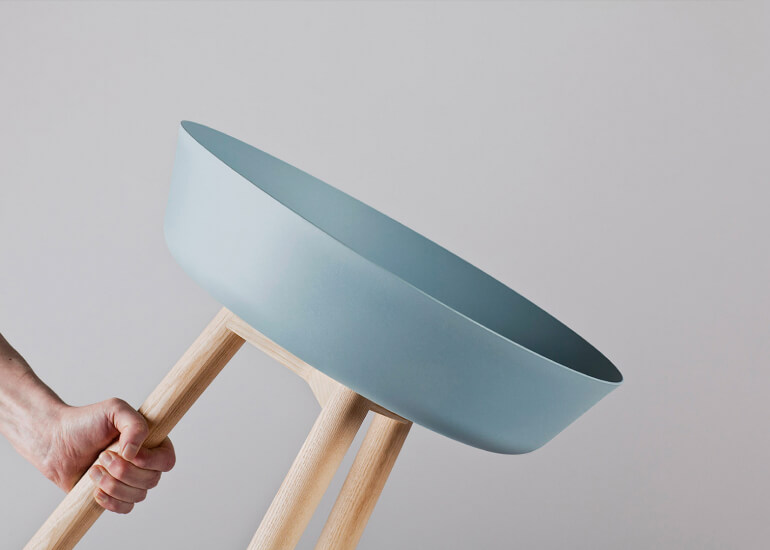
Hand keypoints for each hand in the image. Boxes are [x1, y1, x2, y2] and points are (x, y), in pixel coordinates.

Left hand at [40, 398, 175, 513]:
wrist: (57, 442)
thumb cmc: (86, 422)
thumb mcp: (114, 410)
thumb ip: (135, 425)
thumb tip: (134, 453)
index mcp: (151, 442)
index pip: (167, 460)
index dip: (151, 462)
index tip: (127, 453)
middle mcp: (145, 463)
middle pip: (151, 480)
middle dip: (123, 471)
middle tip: (102, 457)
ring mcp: (131, 481)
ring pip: (138, 496)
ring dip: (112, 485)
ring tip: (94, 470)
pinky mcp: (115, 496)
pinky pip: (126, 508)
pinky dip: (111, 501)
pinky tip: (95, 490)